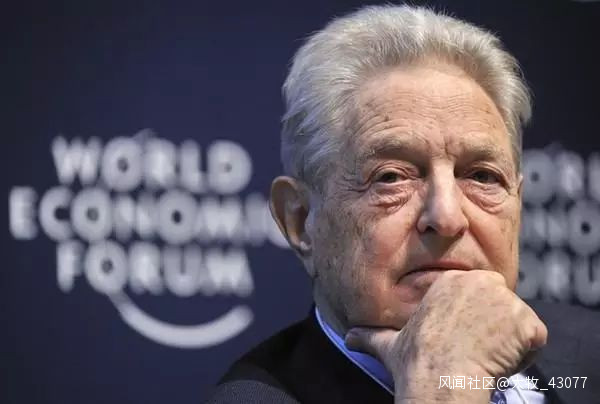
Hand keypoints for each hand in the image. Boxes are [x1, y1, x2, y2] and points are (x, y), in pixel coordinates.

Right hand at [344, 270, 546, 402]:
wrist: (441, 378)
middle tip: (476, 350)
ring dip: (508, 343)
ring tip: (483, 358)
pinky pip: (534, 340)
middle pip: (500, 305)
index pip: (476, 296)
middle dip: (494, 327)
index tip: (462, 342)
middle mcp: (480, 281)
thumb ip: (370, 336)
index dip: (473, 323)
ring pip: (518, 323)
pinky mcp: (527, 322)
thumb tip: (347, 337)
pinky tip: (499, 363)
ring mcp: (506, 300)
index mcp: (450, 281)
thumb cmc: (416, 361)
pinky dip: (524, 356)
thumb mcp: (389, 344)